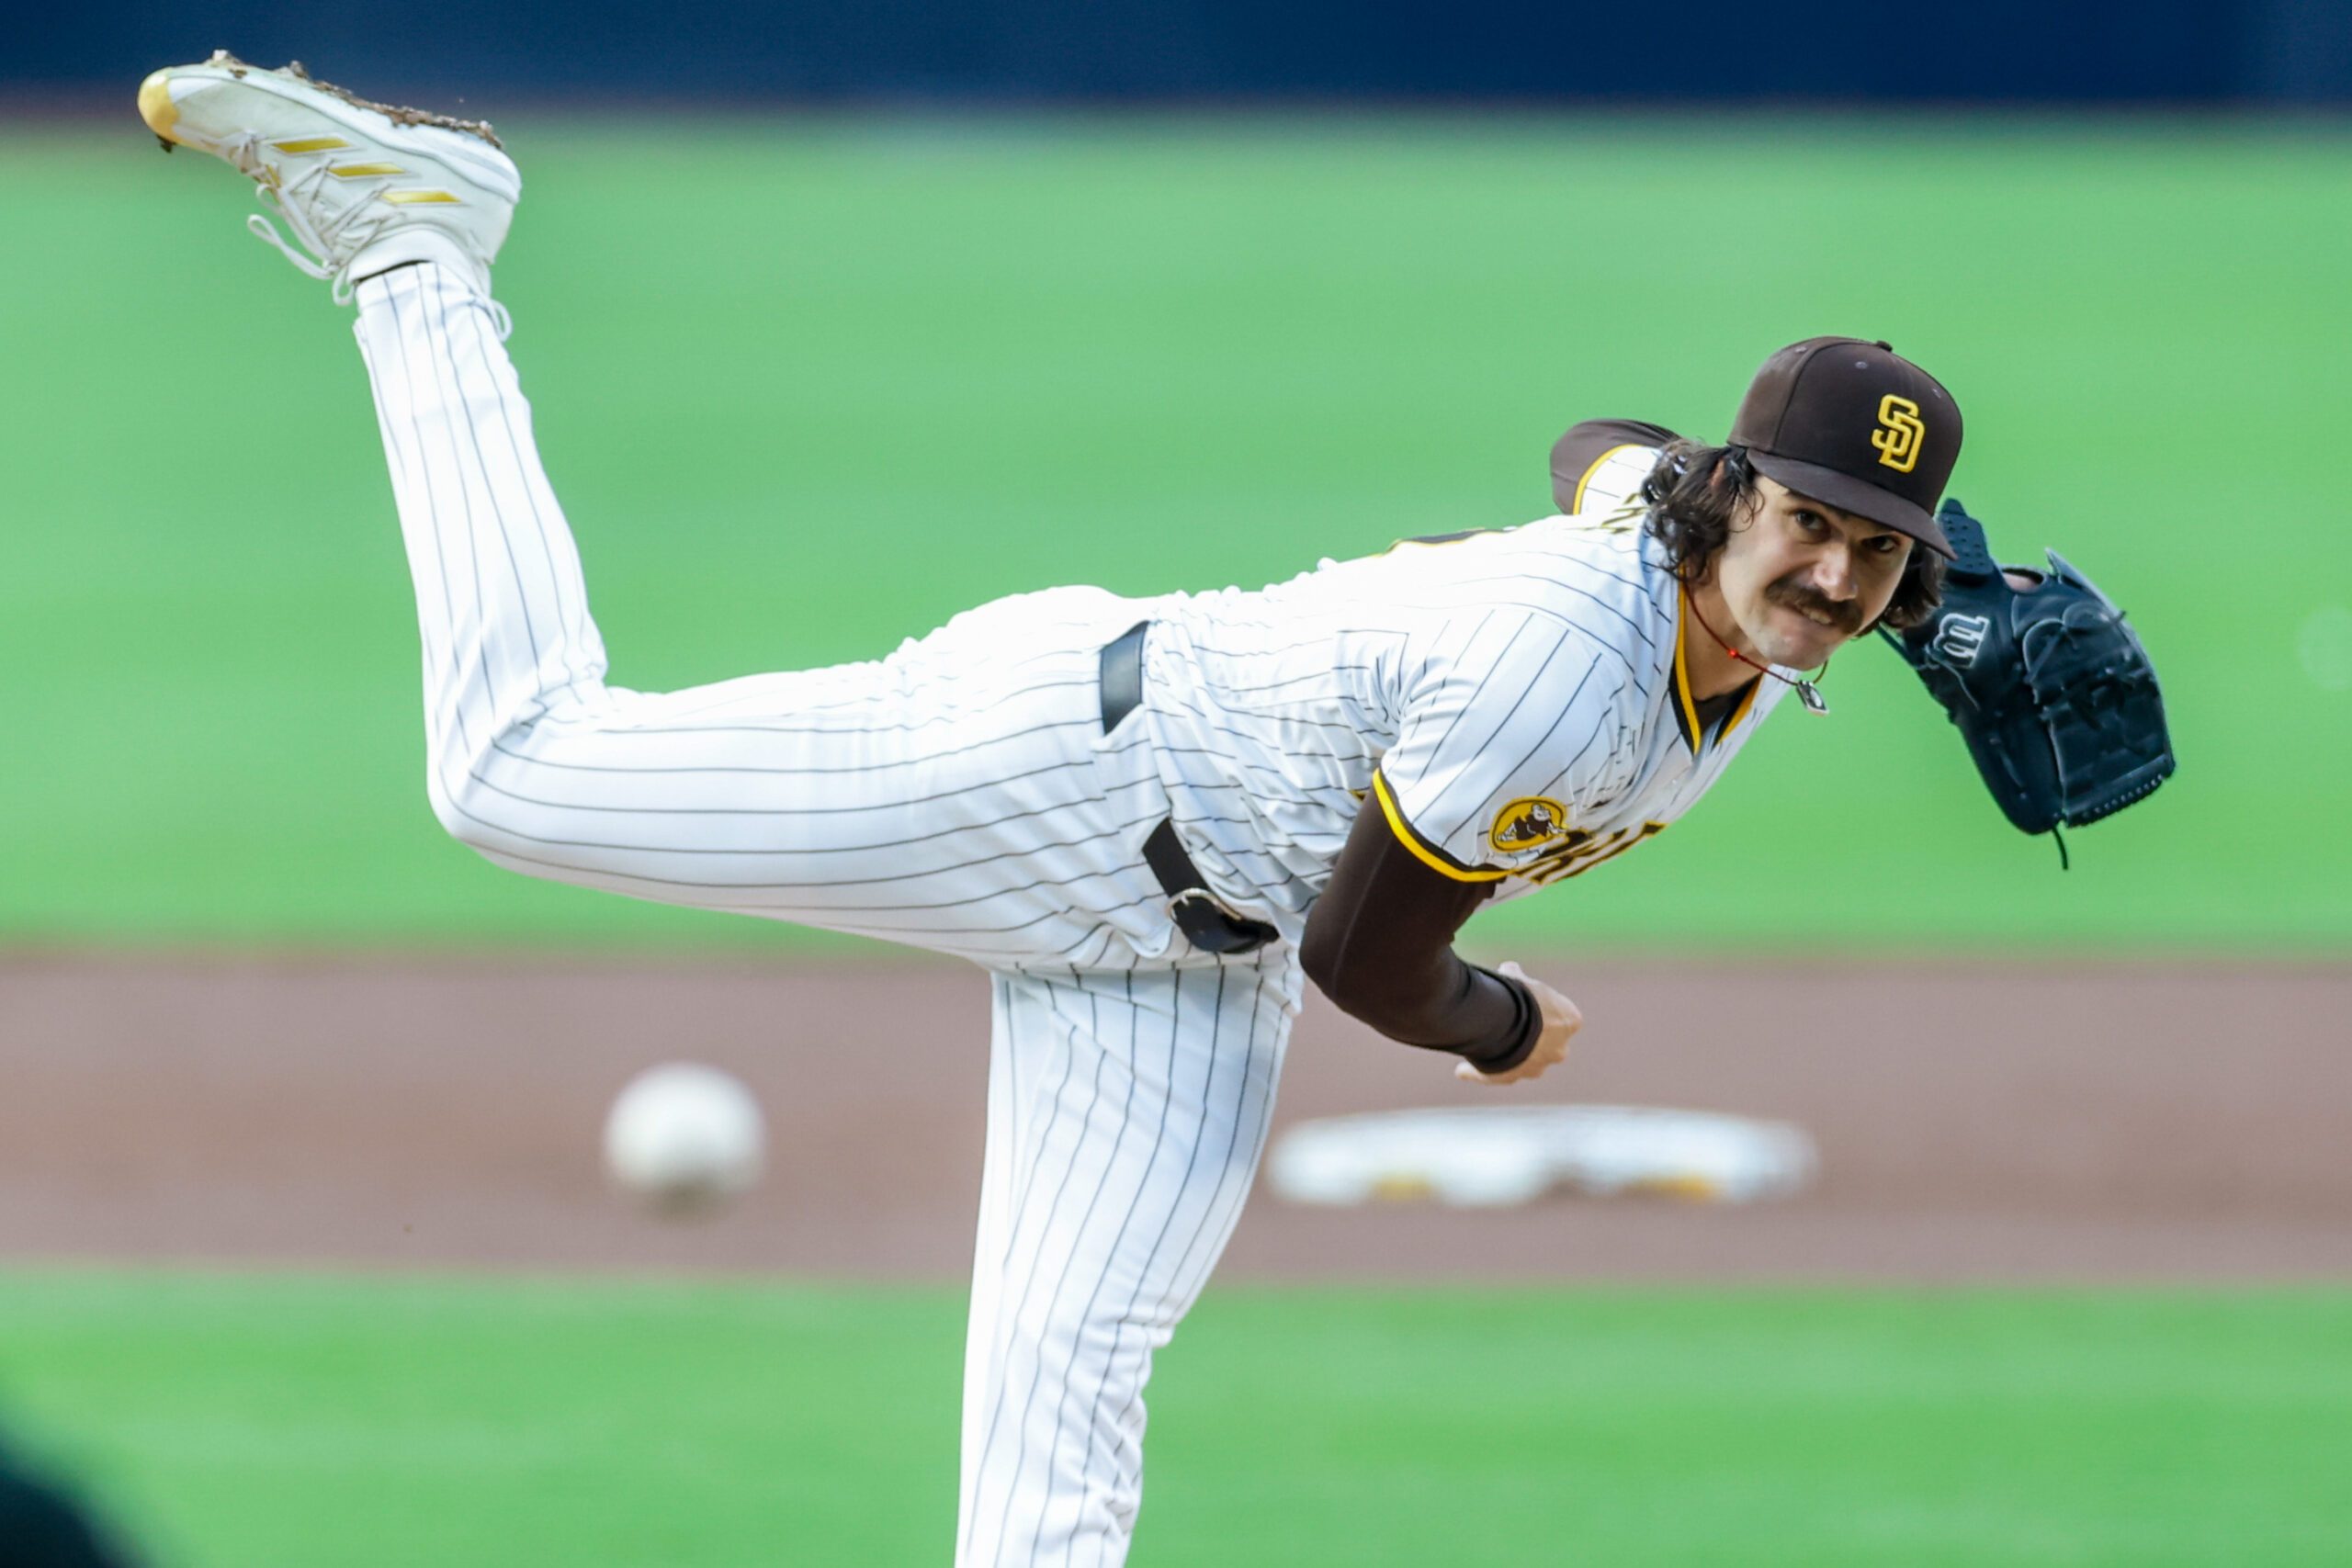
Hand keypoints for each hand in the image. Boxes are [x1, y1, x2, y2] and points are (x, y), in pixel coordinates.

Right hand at [1454, 961, 1580, 1086]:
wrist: (1503, 1020)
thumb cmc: (1518, 995)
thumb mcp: (1519, 978)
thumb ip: (1516, 975)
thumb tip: (1509, 968)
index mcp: (1569, 1022)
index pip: (1562, 1016)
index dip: (1542, 1008)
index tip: (1525, 1001)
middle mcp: (1559, 1049)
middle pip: (1546, 1044)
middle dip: (1531, 1037)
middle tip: (1508, 1023)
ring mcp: (1536, 1068)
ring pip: (1522, 1063)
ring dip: (1507, 1055)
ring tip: (1483, 1044)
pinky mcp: (1511, 1078)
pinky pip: (1493, 1077)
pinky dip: (1477, 1073)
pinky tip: (1462, 1069)